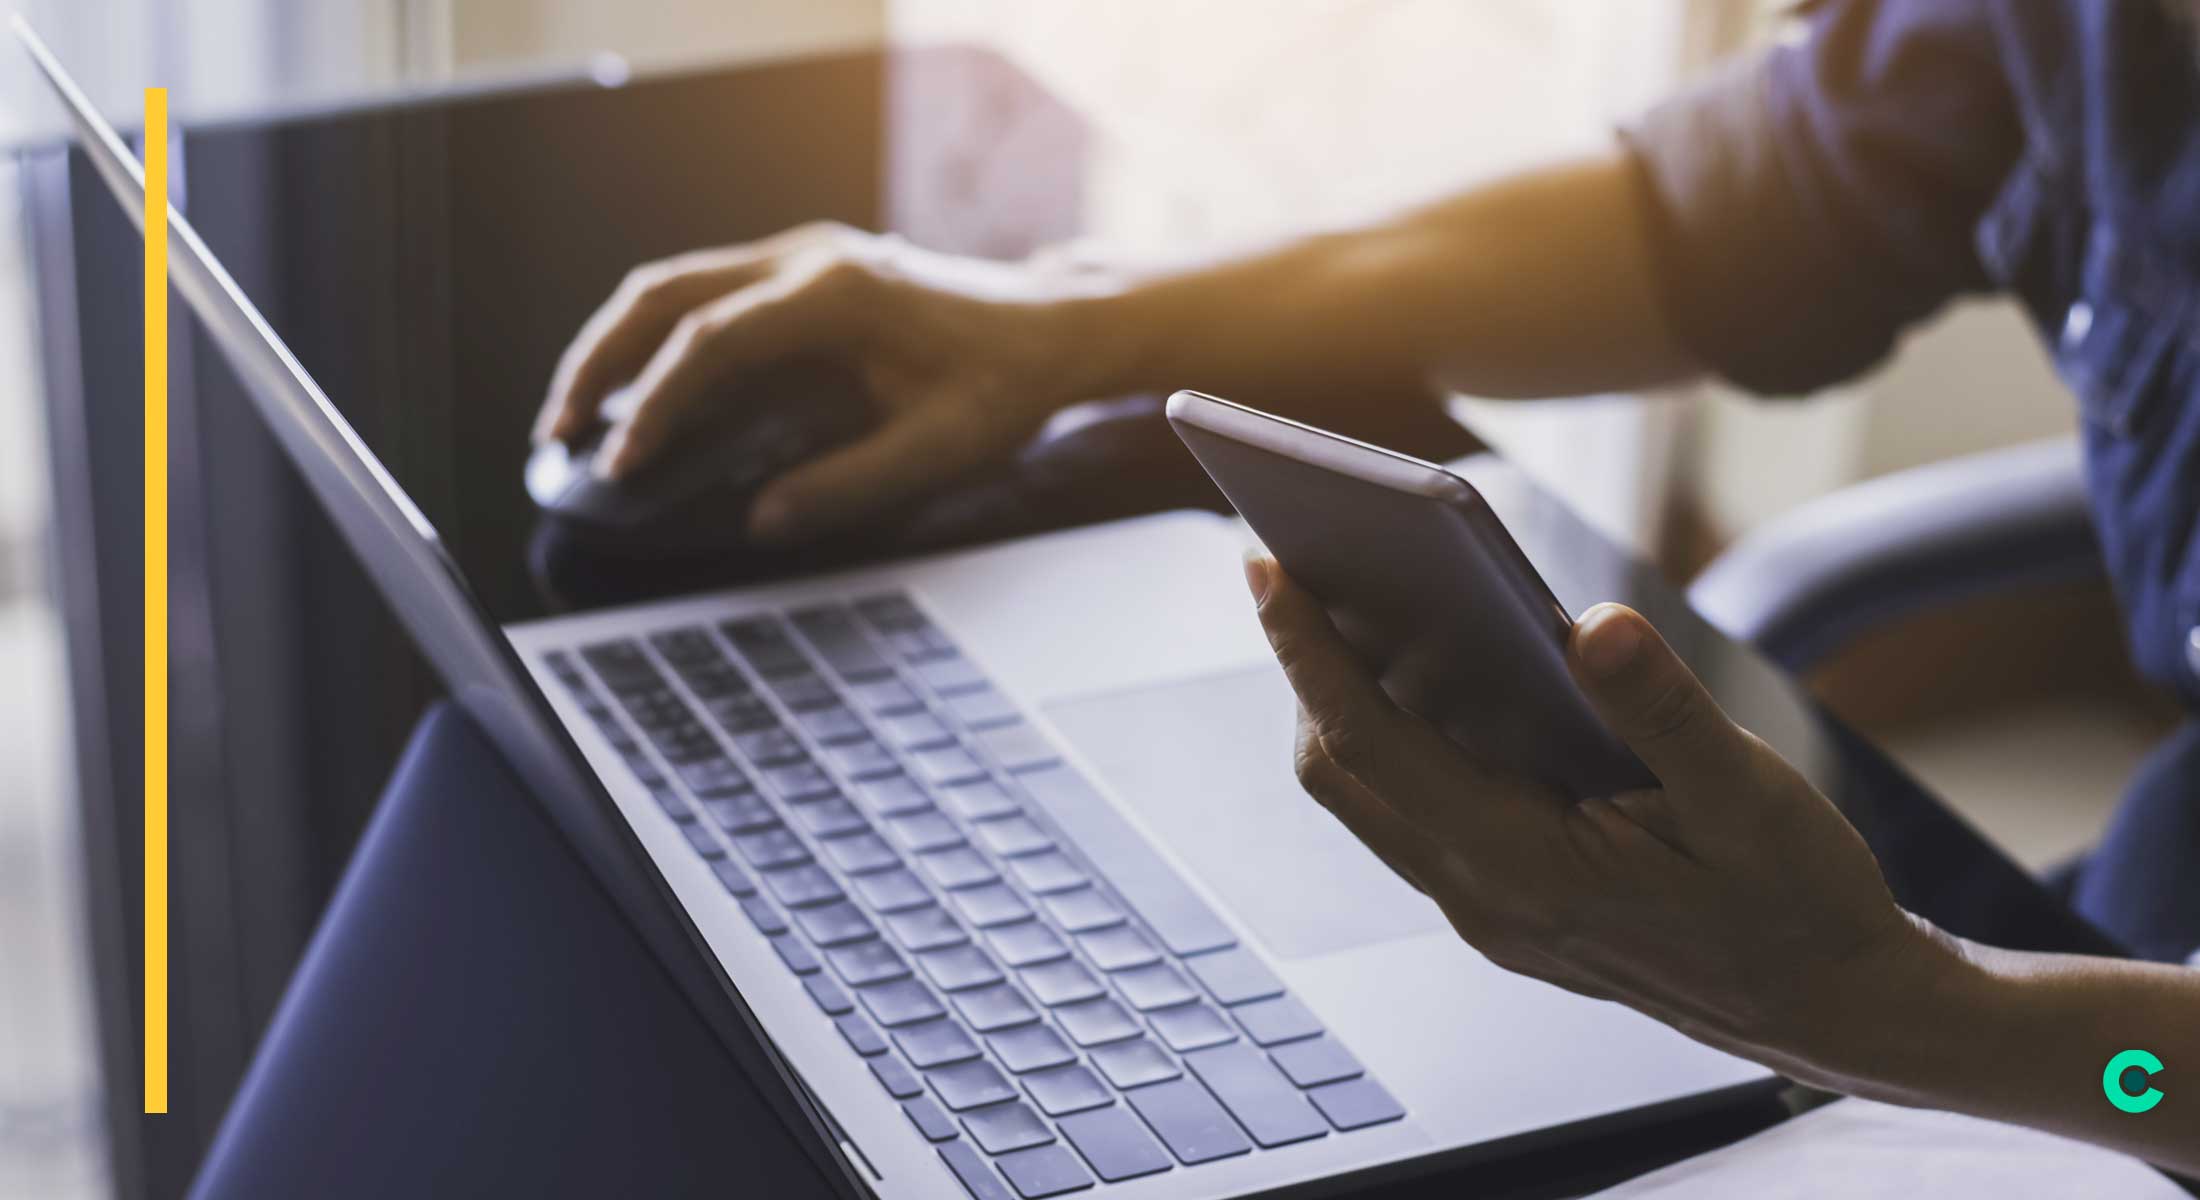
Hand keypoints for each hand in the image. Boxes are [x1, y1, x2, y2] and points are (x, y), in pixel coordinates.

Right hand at [534, 222, 1113, 542]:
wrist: (1051, 328)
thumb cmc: (1003, 386)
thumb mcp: (938, 450)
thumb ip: (849, 485)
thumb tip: (762, 521)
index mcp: (837, 296)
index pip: (712, 341)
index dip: (655, 401)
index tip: (619, 461)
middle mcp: (807, 261)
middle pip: (665, 292)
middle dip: (599, 360)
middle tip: (558, 433)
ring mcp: (801, 259)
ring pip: (675, 284)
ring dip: (615, 344)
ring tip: (575, 417)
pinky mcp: (803, 275)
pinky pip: (706, 295)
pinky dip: (655, 339)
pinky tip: (637, 395)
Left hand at [1243, 554, 1956, 1083]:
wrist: (1831, 1009)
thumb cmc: (1797, 907)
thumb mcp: (1754, 801)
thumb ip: (1666, 712)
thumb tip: (1595, 625)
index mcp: (1523, 871)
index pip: (1370, 746)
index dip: (1307, 653)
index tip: (1266, 568)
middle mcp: (1481, 899)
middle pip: (1341, 772)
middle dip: (1306, 670)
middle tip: (1298, 563)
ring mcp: (1487, 910)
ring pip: (1372, 796)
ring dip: (1349, 704)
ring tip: (1356, 598)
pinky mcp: (1507, 903)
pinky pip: (1418, 812)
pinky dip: (1404, 739)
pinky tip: (1443, 672)